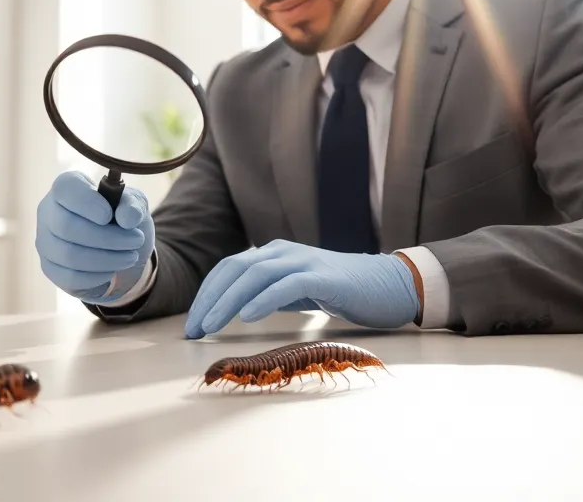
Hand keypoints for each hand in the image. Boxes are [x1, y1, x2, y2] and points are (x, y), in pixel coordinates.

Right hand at [35, 171, 153, 302]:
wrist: (117, 248)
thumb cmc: (121, 218)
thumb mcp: (134, 205)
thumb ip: (133, 206)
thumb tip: (127, 217)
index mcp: (67, 187)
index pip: (65, 188)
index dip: (87, 202)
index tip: (109, 216)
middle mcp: (49, 211)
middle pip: (66, 226)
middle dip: (108, 237)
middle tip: (136, 240)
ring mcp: (45, 241)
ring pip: (69, 255)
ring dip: (107, 259)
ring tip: (130, 256)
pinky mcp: (50, 267)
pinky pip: (70, 276)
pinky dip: (97, 276)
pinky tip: (112, 270)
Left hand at [184, 239, 419, 338]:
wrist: (391, 285)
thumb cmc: (344, 292)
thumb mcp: (298, 290)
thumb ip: (270, 292)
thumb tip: (235, 309)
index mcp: (275, 254)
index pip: (229, 268)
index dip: (206, 294)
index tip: (191, 323)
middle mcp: (284, 252)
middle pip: (234, 269)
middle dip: (208, 300)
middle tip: (192, 329)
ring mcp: (304, 262)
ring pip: (254, 276)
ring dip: (227, 302)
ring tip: (210, 326)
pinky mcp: (323, 278)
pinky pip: (286, 286)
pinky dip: (263, 300)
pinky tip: (247, 317)